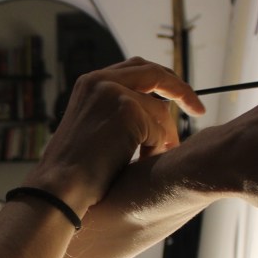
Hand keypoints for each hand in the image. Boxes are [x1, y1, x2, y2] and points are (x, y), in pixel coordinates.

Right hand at [23, 57, 204, 215]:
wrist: (59, 189)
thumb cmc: (75, 171)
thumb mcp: (94, 130)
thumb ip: (118, 112)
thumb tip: (161, 113)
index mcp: (89, 83)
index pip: (135, 69)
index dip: (161, 80)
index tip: (179, 97)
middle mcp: (99, 80)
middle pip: (154, 74)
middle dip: (180, 90)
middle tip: (197, 109)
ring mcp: (112, 92)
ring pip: (158, 109)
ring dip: (161, 137)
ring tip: (150, 158)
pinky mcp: (126, 110)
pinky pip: (157, 129)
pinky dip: (154, 149)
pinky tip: (137, 164)